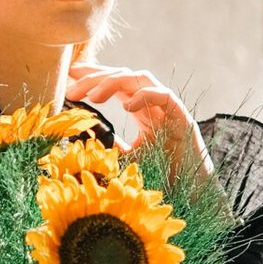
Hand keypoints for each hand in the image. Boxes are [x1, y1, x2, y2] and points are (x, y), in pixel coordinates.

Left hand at [66, 64, 212, 181]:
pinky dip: (144, 96)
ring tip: (93, 97)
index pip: (113, 81)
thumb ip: (111, 147)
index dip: (92, 75)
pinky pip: (163, 95)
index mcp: (139, 106)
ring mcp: (167, 106)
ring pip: (139, 78)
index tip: (68, 76)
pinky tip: (126, 107)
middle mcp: (152, 101)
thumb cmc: (163, 171)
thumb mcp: (128, 157)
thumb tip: (87, 143)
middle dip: (95, 78)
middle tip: (71, 90)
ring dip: (113, 83)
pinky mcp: (181, 115)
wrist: (194, 188)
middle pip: (122, 75)